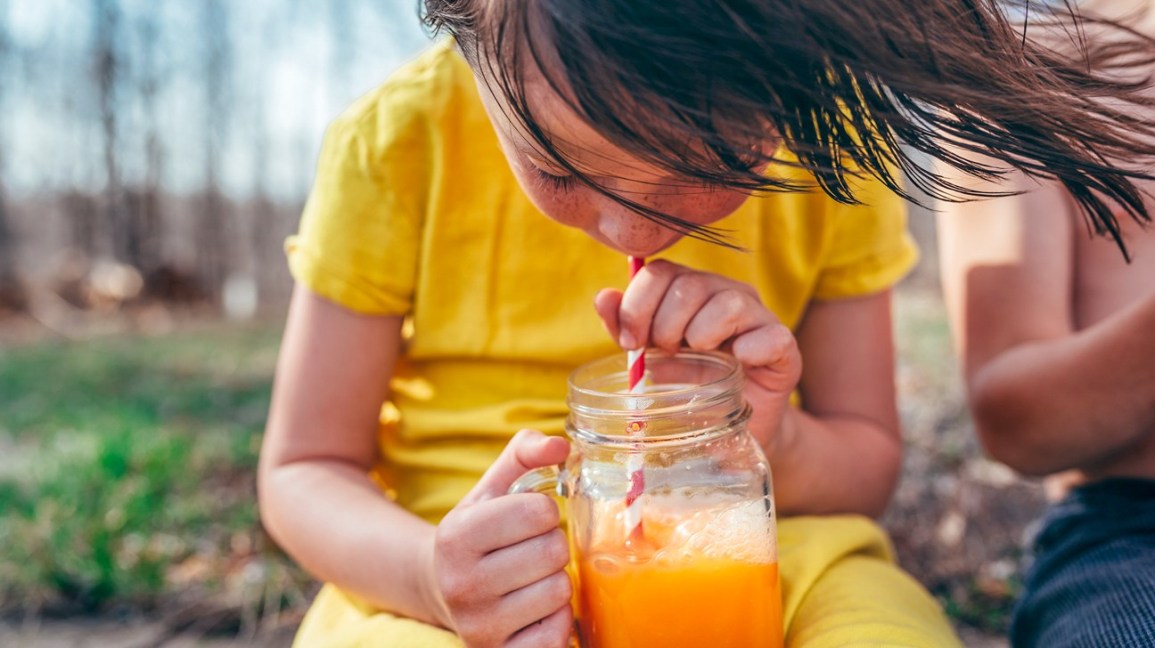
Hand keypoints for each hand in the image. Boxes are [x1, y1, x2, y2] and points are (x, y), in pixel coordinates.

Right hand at [432, 429, 573, 647]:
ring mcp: (479, 625)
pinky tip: (535, 608)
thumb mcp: (492, 487)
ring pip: (560, 591)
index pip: (539, 511)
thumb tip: (560, 446)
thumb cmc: (478, 532)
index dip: (544, 510)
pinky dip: (557, 618)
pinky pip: (558, 633)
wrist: (440, 588)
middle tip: (532, 550)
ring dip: (556, 580)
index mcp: (457, 536)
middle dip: (552, 544)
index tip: (528, 519)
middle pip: (553, 552)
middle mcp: (461, 584)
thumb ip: (525, 453)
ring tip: (532, 578)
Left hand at [594, 259, 801, 451]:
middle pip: (689, 284)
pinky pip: (770, 336)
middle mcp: (725, 293)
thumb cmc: (690, 387)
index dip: (638, 305)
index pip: (660, 272)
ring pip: (729, 304)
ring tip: (699, 357)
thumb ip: (626, 327)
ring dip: (702, 334)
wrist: (733, 428)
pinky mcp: (784, 348)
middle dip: (665, 324)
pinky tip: (738, 365)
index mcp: (690, 290)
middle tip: (665, 354)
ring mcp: (758, 317)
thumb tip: (603, 297)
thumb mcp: (651, 358)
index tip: (630, 342)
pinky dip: (750, 350)